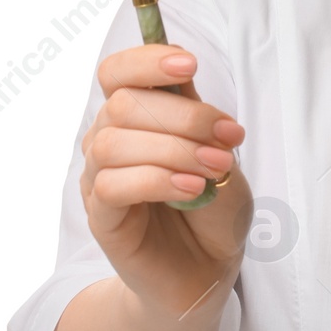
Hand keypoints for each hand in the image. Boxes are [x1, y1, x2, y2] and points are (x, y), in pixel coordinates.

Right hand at [79, 43, 255, 318]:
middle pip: (123, 104)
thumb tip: (184, 85)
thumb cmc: (214, 209)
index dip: (146, 60)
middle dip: (184, 116)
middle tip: (230, 139)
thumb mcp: (220, 154)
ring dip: (174, 149)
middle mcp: (109, 140)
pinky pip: (113, 186)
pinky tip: (193, 190)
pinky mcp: (101, 217)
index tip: (189, 64)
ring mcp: (100, 179)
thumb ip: (200, 120)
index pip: (117, 72)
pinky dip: (157, 181)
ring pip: (114, 143)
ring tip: (215, 169)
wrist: (208, 269)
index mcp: (136, 116)